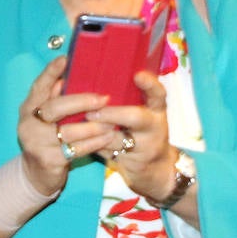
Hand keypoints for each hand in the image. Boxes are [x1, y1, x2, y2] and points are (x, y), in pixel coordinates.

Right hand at [20, 57, 116, 196]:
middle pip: (54, 108)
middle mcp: (28, 123)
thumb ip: (55, 98)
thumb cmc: (48, 139)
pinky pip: (75, 149)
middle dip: (81, 101)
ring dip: (93, 126)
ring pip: (67, 131)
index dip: (51, 72)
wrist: (35, 175)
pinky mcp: (48, 160)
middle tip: (104, 98)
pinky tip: (107, 138)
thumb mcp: (47, 118)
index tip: (65, 59)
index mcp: (28, 107)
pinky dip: (93, 143)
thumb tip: (69, 74)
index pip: (39, 86)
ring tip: (112, 120)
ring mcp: (36, 143)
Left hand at [89, 70, 178, 201]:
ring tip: (78, 123)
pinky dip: (92, 144)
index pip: (158, 93)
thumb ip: (130, 95)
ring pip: (117, 138)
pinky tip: (78, 138)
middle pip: (136, 118)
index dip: (150, 84)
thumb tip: (97, 71)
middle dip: (112, 114)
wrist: (154, 167)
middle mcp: (154, 126)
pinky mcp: (131, 161)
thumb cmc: (142, 129)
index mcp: (157, 109)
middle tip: (92, 110)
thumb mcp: (144, 110)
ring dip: (95, 131)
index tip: (137, 75)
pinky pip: (108, 152)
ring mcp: (144, 146)